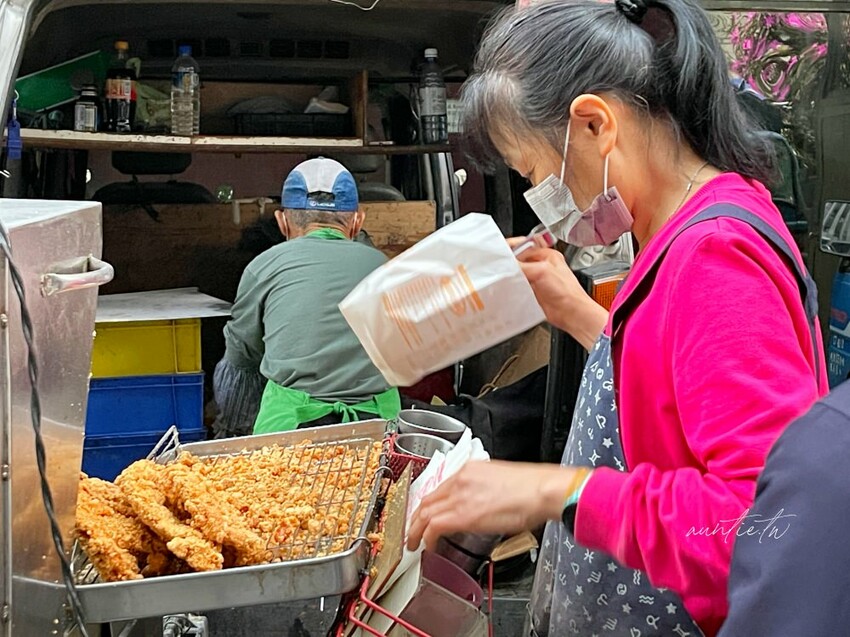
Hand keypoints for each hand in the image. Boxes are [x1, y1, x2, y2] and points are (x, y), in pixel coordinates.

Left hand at [406, 461, 578, 551]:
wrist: (541, 490)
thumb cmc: (531, 489)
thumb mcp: (502, 482)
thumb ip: (485, 491)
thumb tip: (483, 505)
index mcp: (470, 470)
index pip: (439, 489)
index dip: (429, 505)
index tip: (426, 515)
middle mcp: (460, 479)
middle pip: (427, 500)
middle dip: (416, 518)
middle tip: (412, 531)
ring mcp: (460, 496)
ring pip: (424, 512)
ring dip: (415, 529)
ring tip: (413, 542)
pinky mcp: (463, 514)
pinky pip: (434, 526)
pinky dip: (426, 537)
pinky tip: (428, 546)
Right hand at [507, 240, 608, 350]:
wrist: (571, 313)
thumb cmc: (567, 292)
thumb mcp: (542, 272)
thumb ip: (523, 266)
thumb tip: (506, 264)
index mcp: (548, 255)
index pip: (525, 245)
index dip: (512, 248)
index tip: (500, 252)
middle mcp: (542, 266)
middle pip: (519, 260)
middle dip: (509, 262)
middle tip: (499, 265)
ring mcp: (538, 279)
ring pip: (518, 273)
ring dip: (510, 275)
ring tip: (502, 277)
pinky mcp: (533, 292)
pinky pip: (518, 286)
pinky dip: (512, 287)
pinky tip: (508, 288)